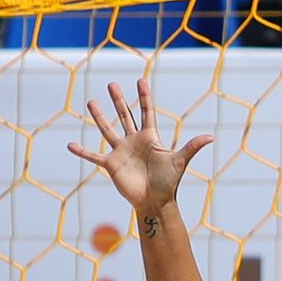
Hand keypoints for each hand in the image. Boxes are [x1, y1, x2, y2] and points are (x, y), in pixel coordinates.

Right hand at [67, 80, 212, 214]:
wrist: (155, 201)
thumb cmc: (168, 181)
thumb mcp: (179, 161)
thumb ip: (192, 147)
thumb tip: (211, 137)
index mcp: (150, 137)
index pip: (147, 112)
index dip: (144, 97)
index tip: (141, 80)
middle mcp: (134, 141)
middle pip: (125, 116)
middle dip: (119, 100)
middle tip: (112, 84)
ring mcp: (121, 152)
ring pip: (108, 130)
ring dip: (99, 117)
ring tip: (91, 102)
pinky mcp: (111, 165)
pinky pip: (93, 156)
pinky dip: (82, 152)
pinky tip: (70, 145)